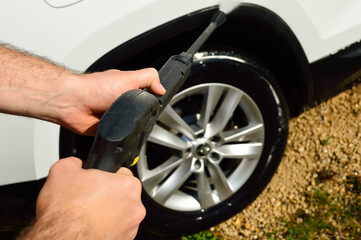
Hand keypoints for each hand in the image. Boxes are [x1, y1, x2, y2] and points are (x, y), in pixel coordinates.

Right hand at [20, 157, 144, 239]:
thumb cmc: (65, 213)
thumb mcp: (62, 171)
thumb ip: (75, 163)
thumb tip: (76, 164)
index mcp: (128, 185)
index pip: (121, 173)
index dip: (105, 176)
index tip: (96, 182)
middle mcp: (135, 207)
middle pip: (122, 195)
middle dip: (107, 195)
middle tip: (88, 199)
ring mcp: (131, 227)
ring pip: (120, 214)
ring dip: (107, 214)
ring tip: (87, 215)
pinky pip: (116, 230)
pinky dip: (105, 229)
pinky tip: (89, 228)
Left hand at [59, 68, 165, 134]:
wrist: (74, 104)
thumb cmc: (94, 88)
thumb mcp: (128, 77)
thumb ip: (148, 78)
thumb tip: (162, 87)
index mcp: (128, 89)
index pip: (148, 96)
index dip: (154, 100)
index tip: (157, 103)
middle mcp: (122, 102)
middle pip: (142, 112)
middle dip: (143, 115)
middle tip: (139, 112)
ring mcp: (116, 116)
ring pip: (133, 125)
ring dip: (132, 125)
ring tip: (127, 120)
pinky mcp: (109, 129)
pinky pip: (121, 135)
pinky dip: (122, 134)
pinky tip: (119, 129)